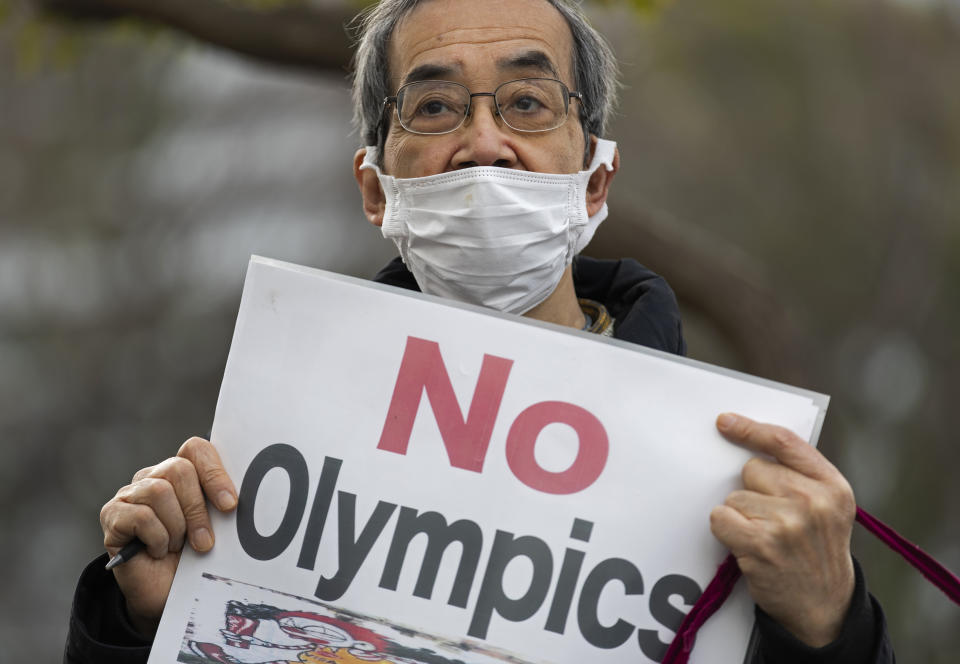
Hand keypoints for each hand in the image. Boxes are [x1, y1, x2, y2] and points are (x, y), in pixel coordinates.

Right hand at [99, 437, 236, 636]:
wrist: (163, 596)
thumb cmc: (192, 559)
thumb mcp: (215, 529)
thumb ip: (222, 507)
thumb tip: (236, 499)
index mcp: (182, 473)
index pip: (196, 449)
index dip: (215, 473)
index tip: (230, 506)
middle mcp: (154, 476)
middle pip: (179, 469)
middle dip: (197, 509)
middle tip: (205, 542)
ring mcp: (130, 494)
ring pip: (159, 491)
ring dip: (176, 527)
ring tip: (177, 547)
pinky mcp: (112, 515)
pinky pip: (140, 515)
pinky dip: (156, 538)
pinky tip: (157, 551)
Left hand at [709, 413, 855, 646]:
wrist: (824, 605)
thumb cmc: (816, 550)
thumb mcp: (827, 506)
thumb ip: (799, 474)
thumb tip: (747, 442)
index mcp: (832, 485)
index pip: (784, 441)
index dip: (750, 429)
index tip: (724, 422)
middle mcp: (813, 500)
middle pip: (752, 469)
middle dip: (753, 491)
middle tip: (773, 520)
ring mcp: (787, 522)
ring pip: (734, 496)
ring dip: (741, 516)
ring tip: (766, 538)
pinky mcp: (761, 543)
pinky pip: (720, 517)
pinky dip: (726, 531)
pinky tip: (749, 547)